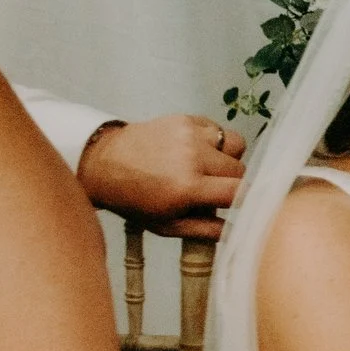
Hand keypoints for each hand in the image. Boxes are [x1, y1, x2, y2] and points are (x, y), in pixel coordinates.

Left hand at [78, 115, 245, 237]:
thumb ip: (205, 230)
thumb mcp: (166, 225)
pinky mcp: (186, 119)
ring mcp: (190, 134)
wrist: (102, 162)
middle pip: (241, 169)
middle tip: (214, 189)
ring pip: (236, 145)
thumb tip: (236, 231)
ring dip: (228, 158)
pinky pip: (218, 130)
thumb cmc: (134, 199)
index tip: (241, 205)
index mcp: (188, 187)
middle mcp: (193, 157)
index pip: (240, 191)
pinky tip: (194, 151)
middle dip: (234, 182)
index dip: (247, 200)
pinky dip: (214, 142)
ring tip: (207, 166)